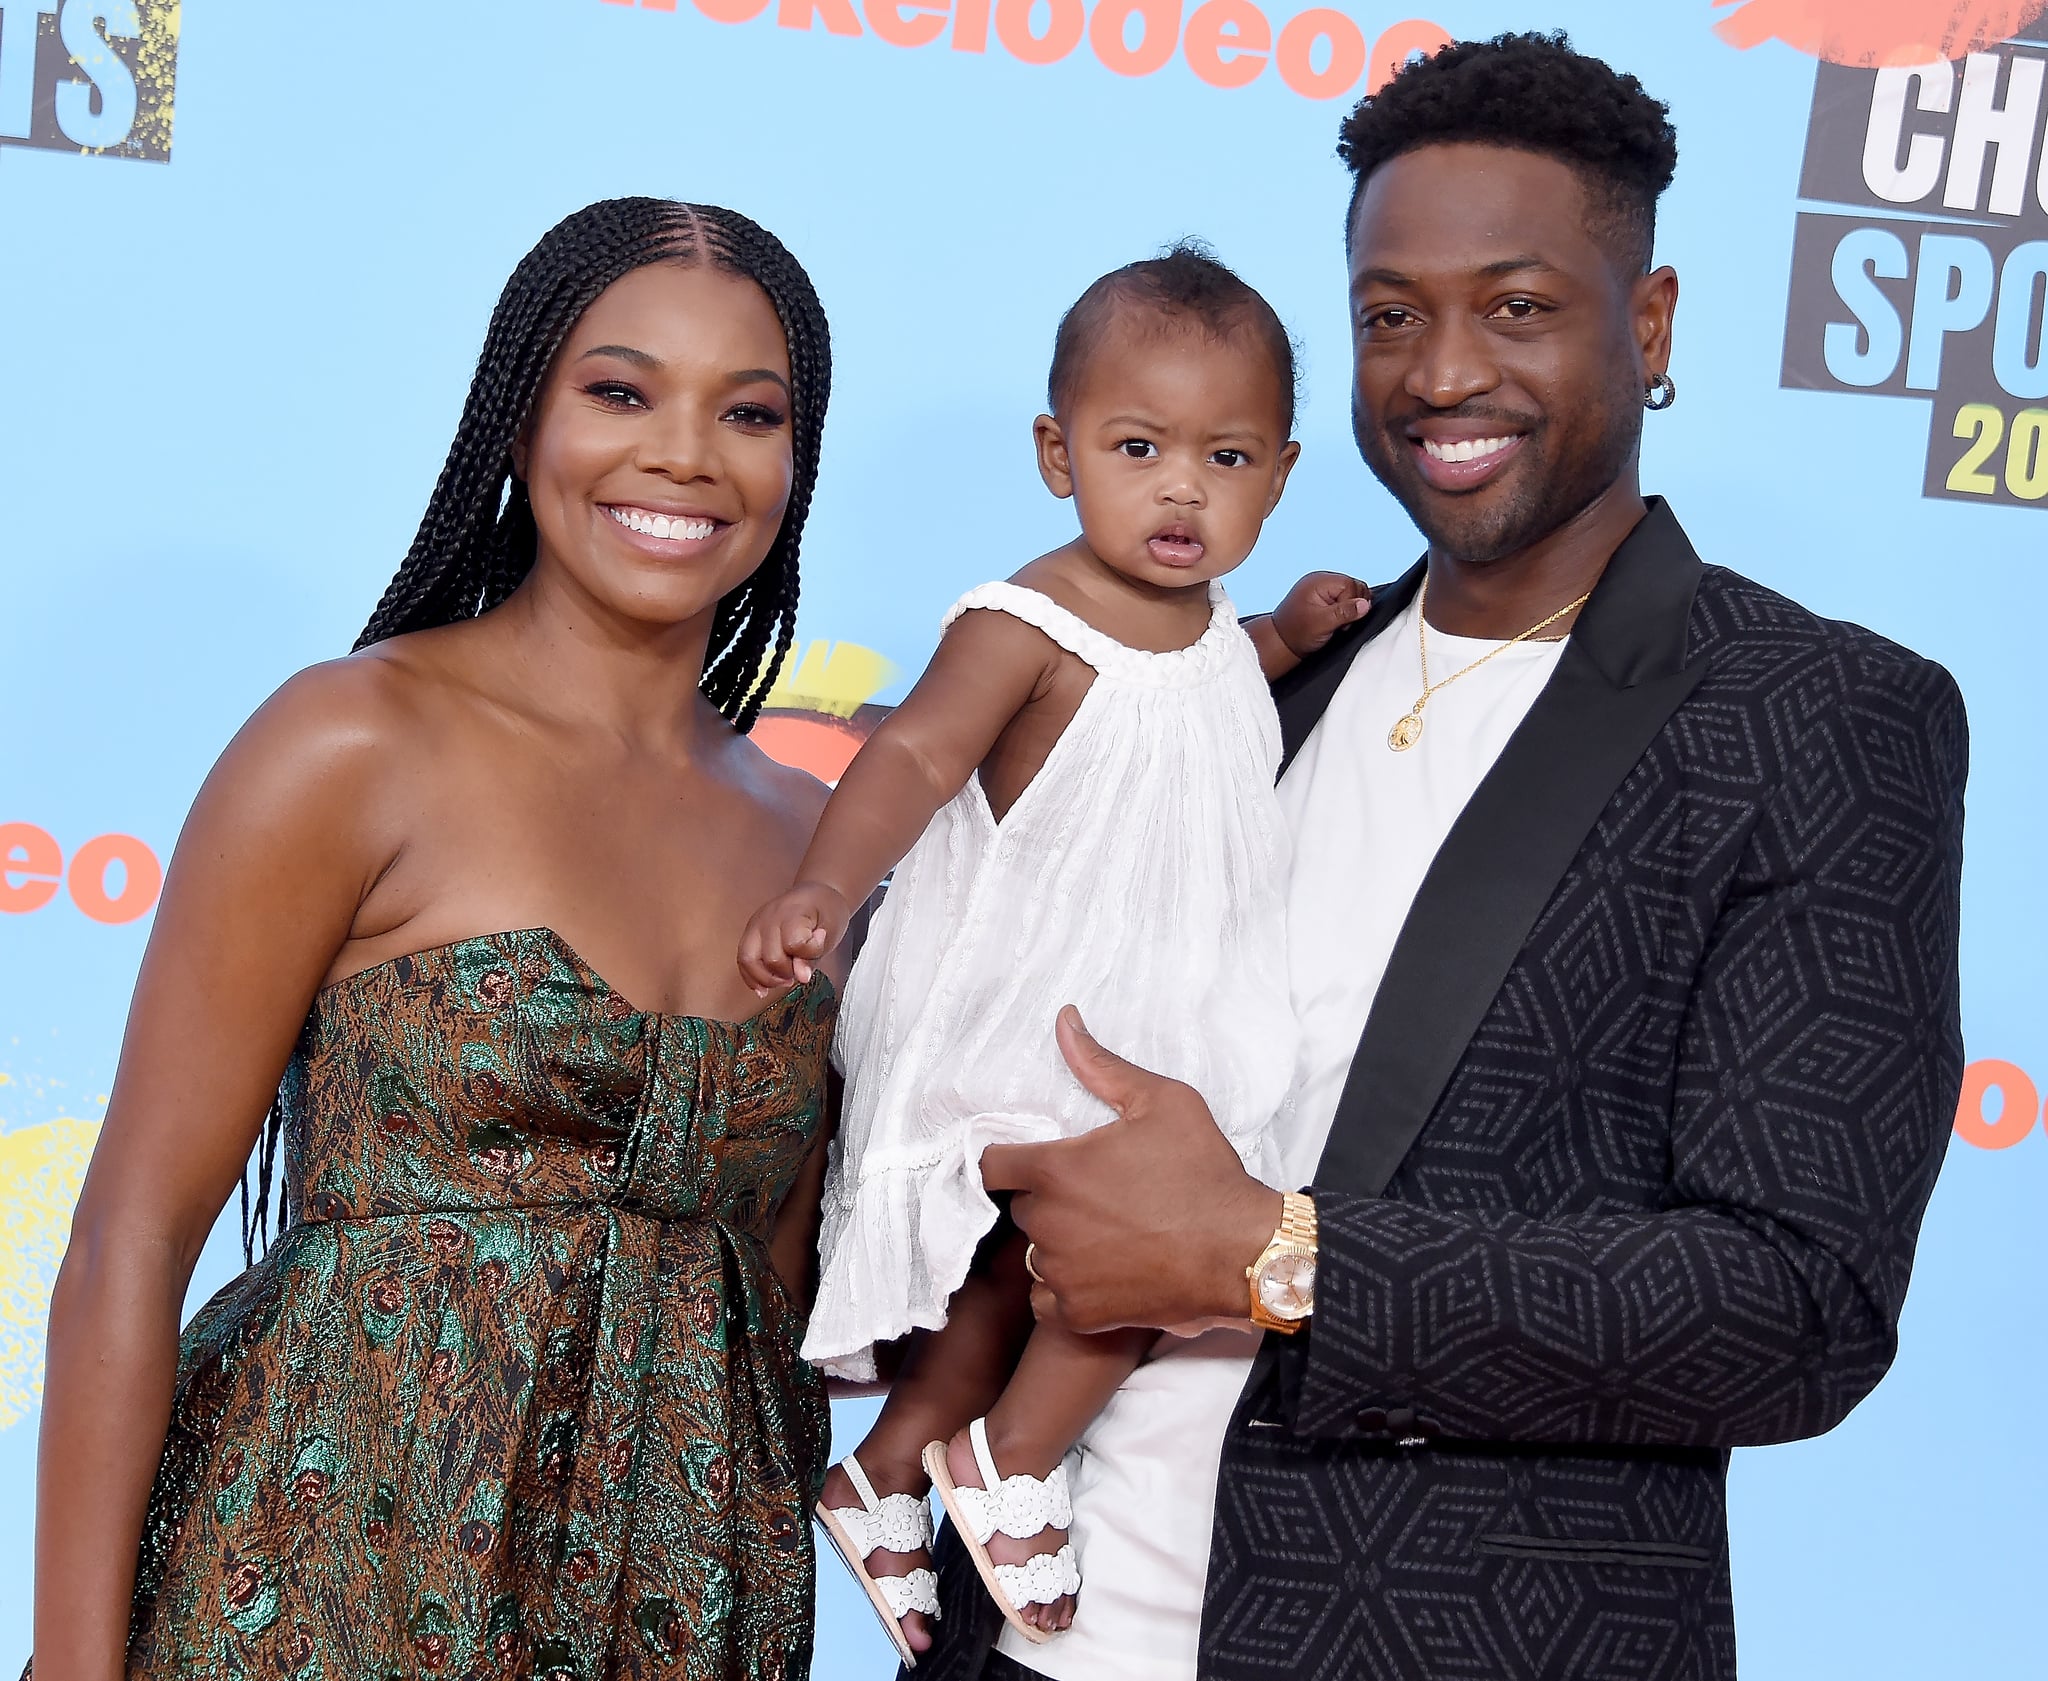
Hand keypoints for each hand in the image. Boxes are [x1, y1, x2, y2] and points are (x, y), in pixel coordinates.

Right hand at [736, 882, 851, 994]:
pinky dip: (751, 977)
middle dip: (787, 972)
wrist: (815, 894)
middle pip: (769, 957)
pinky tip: (763, 988)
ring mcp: (755, 925)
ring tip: (784, 981)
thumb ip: (814, 955)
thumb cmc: (825, 910)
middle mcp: (767, 918)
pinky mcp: (750, 933)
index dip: (808, 953)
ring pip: (747, 960)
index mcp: (791, 912)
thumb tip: (800, 977)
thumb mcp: (830, 931)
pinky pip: (742, 960)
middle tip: (801, 970)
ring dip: (766, 978)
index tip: (819, 947)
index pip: (793, 944)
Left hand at [980, 1007, 1282, 1333]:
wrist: (1242, 1252)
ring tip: (1105, 1233)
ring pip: (1036, 1252)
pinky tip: (1100, 1272)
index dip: (1005, 1159)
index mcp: (1057, 1171)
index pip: (990, 1165)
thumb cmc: (1203, 1173)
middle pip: (1021, 1207)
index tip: (1028, 1160)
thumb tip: (1065, 1021)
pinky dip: (1066, 1288)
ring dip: (1059, 1243)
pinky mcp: (1080, 1312)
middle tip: (1092, 1193)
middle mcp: (1048, 1224)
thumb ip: (1102, 1065)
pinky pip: (1048, 1299)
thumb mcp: (1161, 1102)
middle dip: (1047, 1198)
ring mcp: (1061, 1272)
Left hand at [1273, 570, 1370, 658]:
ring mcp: (1323, 589)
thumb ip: (1344, 613)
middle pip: (1354, 586)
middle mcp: (1321, 581)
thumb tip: (1365, 604)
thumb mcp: (1322, 624)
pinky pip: (1345, 599)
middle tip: (1339, 624)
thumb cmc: (1296, 633)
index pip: (1350, 584)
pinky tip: (1337, 621)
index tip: (1341, 622)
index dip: (1351, 604)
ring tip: (1337, 623)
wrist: (1281, 642)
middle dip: (1352, 606)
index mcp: (1319, 581)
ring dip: (1350, 609)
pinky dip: (1345, 610)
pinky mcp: (1325, 598)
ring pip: (1352, 593)